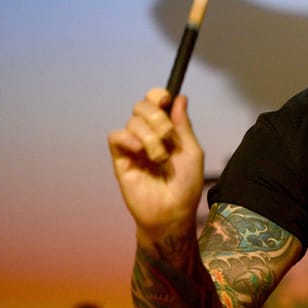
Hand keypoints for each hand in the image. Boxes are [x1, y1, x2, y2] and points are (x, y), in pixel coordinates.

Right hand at [108, 88, 203, 242]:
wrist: (172, 212)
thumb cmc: (185, 185)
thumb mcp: (191, 151)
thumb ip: (183, 125)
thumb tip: (180, 97)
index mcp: (166, 129)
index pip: (155, 101)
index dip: (158, 95)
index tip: (166, 101)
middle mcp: (148, 134)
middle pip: (142, 105)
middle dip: (157, 117)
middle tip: (167, 136)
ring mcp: (133, 146)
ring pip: (132, 121)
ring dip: (150, 137)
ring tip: (159, 158)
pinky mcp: (120, 159)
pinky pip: (116, 136)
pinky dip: (129, 139)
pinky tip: (141, 152)